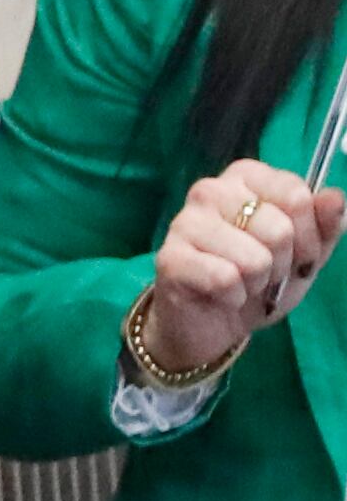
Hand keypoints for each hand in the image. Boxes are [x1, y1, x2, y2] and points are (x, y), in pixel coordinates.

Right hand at [142, 159, 342, 376]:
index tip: (300, 252)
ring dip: (258, 283)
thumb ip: (326, 224)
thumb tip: (334, 197)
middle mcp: (211, 191)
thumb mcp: (306, 253)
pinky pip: (225, 279)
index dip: (310, 234)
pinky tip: (222, 295)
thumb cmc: (261, 279)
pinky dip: (234, 297)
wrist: (216, 322)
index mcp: (246, 178)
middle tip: (268, 273)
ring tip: (244, 284)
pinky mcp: (170, 258)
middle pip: (278, 229)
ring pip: (253, 258)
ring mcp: (185, 223)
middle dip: (283, 263)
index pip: (295, 194)